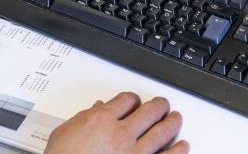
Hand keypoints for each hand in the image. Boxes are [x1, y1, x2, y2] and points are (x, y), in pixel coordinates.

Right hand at [44, 92, 188, 153]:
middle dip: (158, 106)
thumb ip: (82, 119)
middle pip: (148, 112)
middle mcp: (121, 135)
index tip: (134, 101)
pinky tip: (182, 146)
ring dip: (172, 123)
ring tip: (176, 119)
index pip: (126, 100)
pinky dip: (178, 151)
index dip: (132, 98)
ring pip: (162, 132)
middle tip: (162, 105)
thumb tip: (94, 110)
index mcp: (101, 121)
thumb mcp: (64, 134)